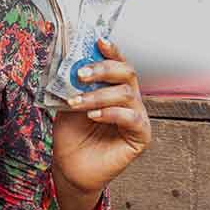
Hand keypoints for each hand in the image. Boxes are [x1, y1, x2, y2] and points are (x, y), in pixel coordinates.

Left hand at [50, 39, 150, 209]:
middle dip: (103, 69)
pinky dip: (111, 113)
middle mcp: (129, 99)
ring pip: (125, 94)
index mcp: (113, 88)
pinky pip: (131, 117)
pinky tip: (93, 116)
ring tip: (77, 103)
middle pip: (127, 73)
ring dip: (98, 96)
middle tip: (80, 74)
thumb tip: (70, 61)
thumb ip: (73, 84)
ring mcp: (137, 116)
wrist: (70, 168)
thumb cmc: (72, 136)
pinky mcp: (141, 136)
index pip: (117, 63)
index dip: (111, 50)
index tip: (98, 41)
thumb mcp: (68, 103)